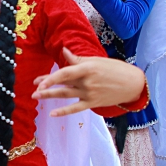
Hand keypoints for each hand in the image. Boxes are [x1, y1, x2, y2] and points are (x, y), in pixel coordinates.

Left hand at [32, 48, 146, 116]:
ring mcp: (89, 94)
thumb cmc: (115, 69)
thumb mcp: (97, 61)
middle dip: (46, 87)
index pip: (64, 73)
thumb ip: (78, 59)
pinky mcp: (93, 103)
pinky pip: (75, 108)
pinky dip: (64, 112)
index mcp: (87, 68)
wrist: (132, 84)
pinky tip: (52, 113)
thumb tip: (64, 52)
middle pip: (62, 84)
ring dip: (50, 96)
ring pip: (65, 95)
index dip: (50, 79)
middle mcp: (86, 82)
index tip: (38, 82)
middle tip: (33, 90)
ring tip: (37, 97)